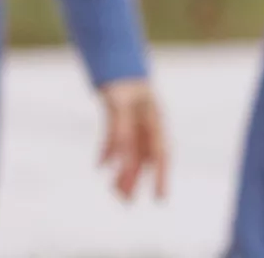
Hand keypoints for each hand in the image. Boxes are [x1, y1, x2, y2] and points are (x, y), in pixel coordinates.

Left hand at [97, 78, 168, 201]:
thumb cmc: (122, 82)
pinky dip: (109, 154)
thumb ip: (118, 127)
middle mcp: (146, 126)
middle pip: (143, 159)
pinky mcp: (120, 121)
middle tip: (126, 201)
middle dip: (135, 180)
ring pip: (130, 154)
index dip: (161, 177)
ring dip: (122, 172)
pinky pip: (116, 143)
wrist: (117, 63)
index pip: (161, 155)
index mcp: (155, 121)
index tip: (160, 198)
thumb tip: (116, 156)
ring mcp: (134, 124)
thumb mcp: (119, 102)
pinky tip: (101, 167)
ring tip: (115, 191)